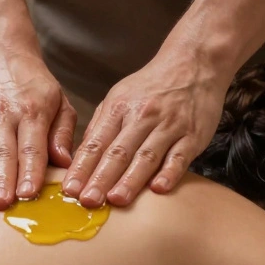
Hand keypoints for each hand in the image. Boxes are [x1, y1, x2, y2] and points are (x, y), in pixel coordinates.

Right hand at [0, 45, 76, 208]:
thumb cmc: (32, 84)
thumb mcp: (58, 100)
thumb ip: (62, 132)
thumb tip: (65, 162)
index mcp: (31, 110)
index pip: (31, 147)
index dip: (30, 171)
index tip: (29, 193)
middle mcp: (2, 113)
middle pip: (1, 152)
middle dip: (1, 180)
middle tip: (0, 205)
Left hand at [62, 49, 228, 207]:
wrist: (194, 64)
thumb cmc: (152, 86)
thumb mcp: (120, 96)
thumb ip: (101, 125)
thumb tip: (80, 155)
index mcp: (120, 107)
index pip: (97, 141)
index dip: (82, 166)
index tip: (70, 188)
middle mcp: (143, 116)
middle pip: (119, 151)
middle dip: (101, 178)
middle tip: (87, 200)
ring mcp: (169, 126)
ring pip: (147, 156)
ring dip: (131, 180)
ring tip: (116, 200)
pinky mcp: (192, 135)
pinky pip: (179, 156)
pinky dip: (169, 173)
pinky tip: (158, 189)